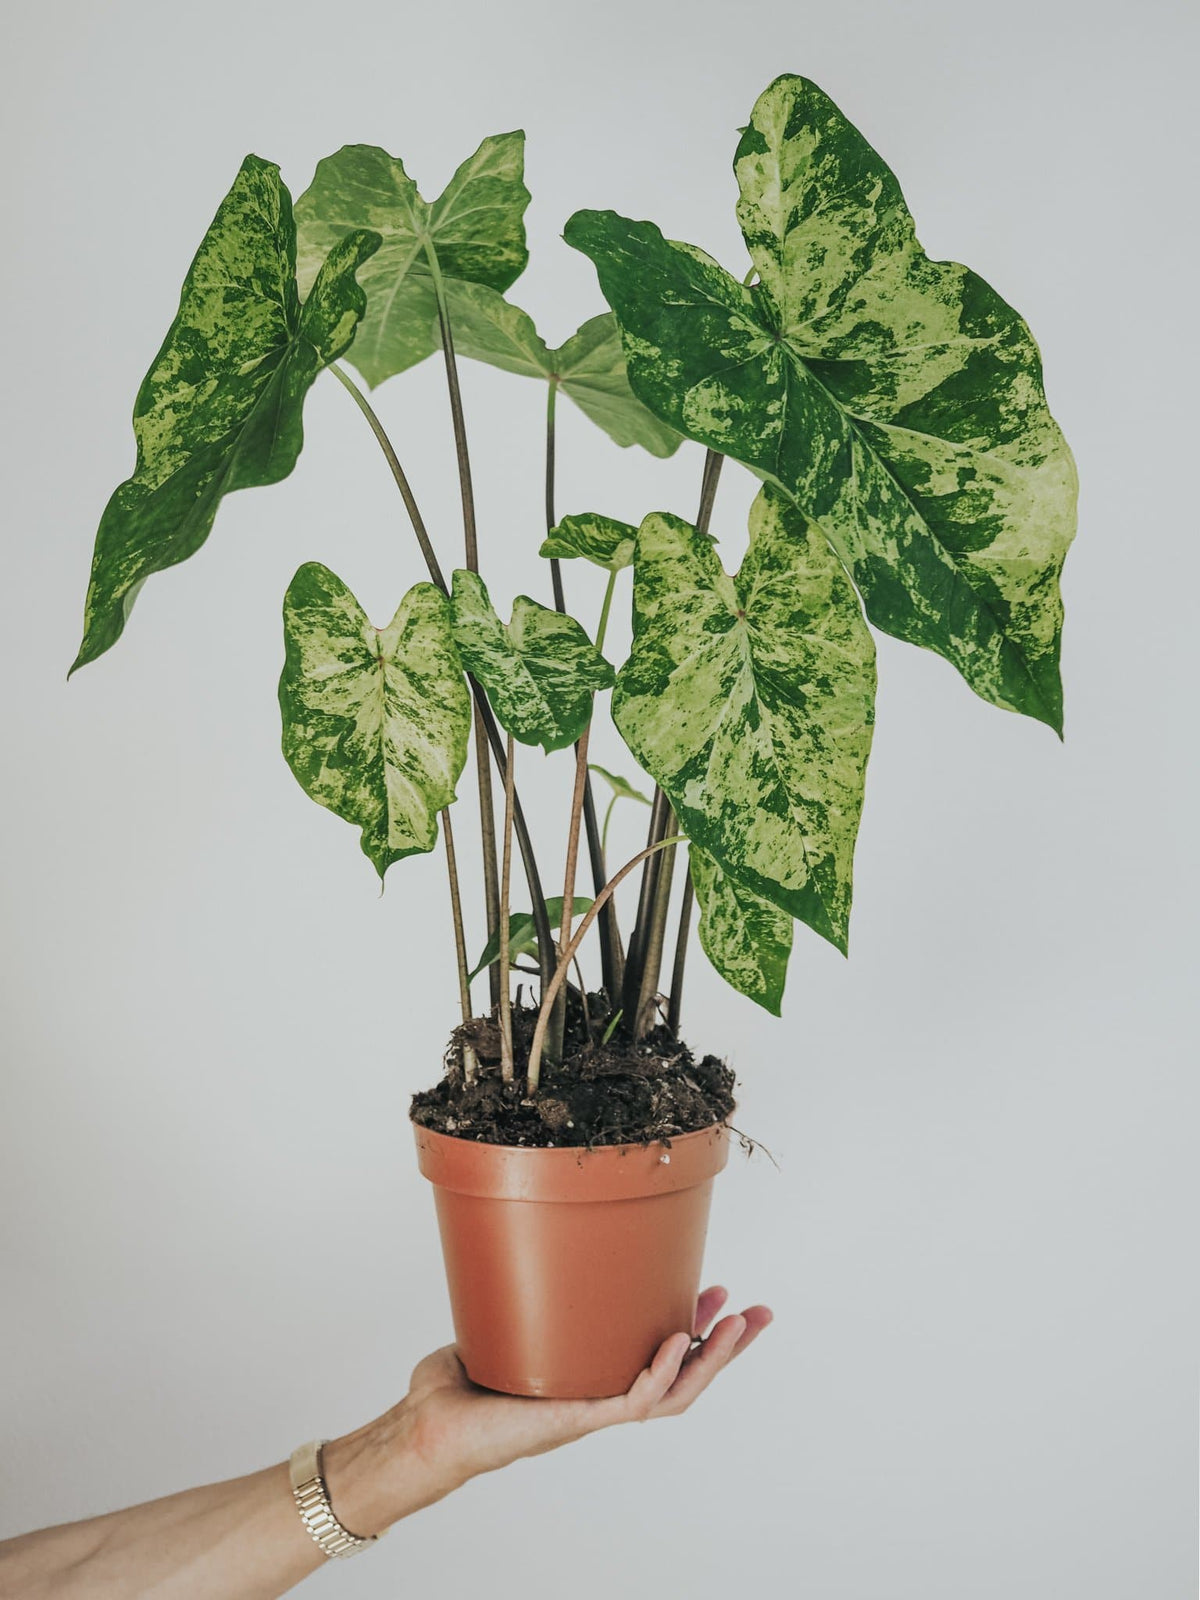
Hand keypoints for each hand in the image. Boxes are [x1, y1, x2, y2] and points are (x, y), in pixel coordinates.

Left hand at [324, 1287, 771, 1533]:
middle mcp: (599, 1396)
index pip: (658, 1354)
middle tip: (760, 1314)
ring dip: (712, 1361)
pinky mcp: (573, 1420)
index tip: (718, 1292)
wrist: (423, 1428)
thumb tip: (532, 1236)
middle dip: (727, 1348)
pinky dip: (660, 1371)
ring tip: (741, 1325)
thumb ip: (524, 1290)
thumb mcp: (501, 1321)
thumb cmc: (449, 1388)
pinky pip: (631, 1401)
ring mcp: (590, 1411)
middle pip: (682, 1378)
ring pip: (672, 1394)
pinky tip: (680, 1340)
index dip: (695, 1328)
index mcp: (591, 1376)